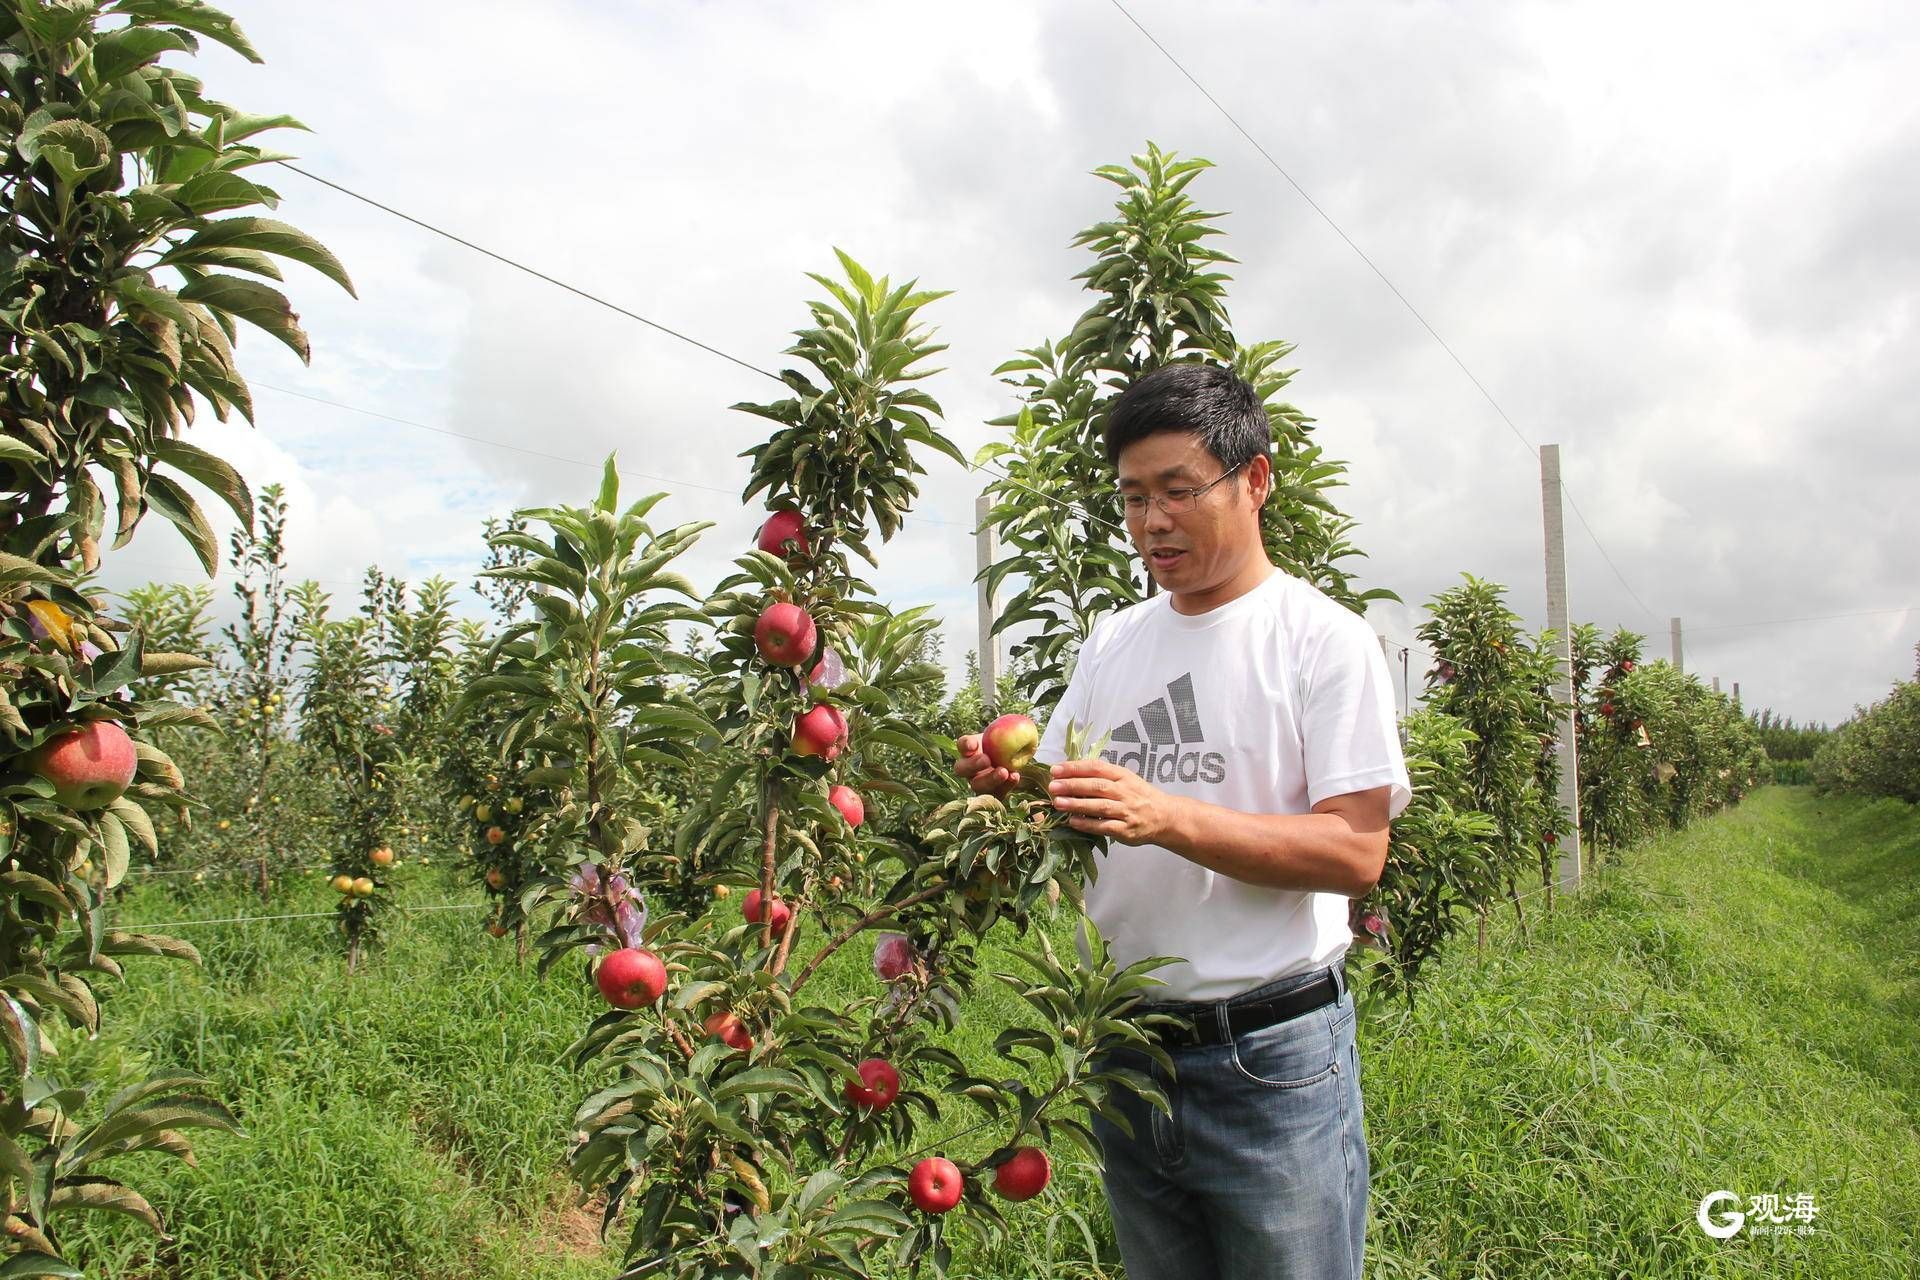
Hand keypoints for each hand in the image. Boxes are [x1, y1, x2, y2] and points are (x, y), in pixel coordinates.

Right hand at [953, 733, 1016, 795]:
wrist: (1017, 758)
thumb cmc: (1010, 742)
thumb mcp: (1008, 733)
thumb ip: (1009, 729)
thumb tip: (1021, 723)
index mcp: (969, 749)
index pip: (961, 745)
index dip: (965, 744)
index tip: (973, 744)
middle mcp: (969, 768)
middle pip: (961, 769)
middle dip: (972, 765)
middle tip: (987, 759)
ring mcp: (978, 783)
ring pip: (976, 786)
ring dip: (989, 779)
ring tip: (1004, 771)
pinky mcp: (992, 794)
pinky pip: (995, 795)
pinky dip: (1005, 786)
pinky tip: (1015, 777)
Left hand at [1047, 758, 1179, 845]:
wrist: (1164, 817)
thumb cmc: (1139, 796)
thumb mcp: (1125, 779)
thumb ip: (1102, 776)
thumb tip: (1070, 774)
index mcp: (1122, 776)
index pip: (1097, 768)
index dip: (1075, 768)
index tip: (1056, 769)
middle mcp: (1125, 791)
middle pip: (1096, 786)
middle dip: (1072, 785)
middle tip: (1052, 786)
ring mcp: (1126, 811)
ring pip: (1099, 806)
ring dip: (1077, 804)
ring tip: (1058, 803)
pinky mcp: (1126, 830)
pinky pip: (1104, 827)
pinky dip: (1088, 824)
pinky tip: (1073, 822)